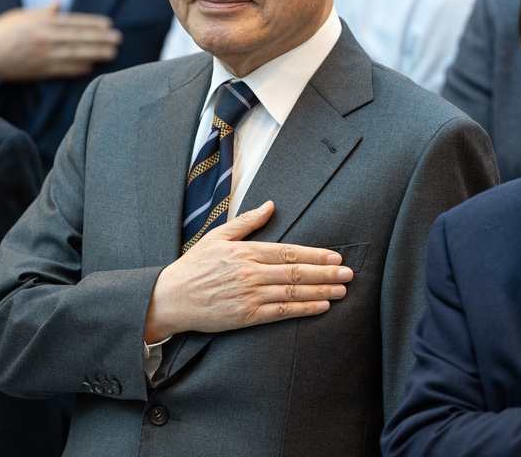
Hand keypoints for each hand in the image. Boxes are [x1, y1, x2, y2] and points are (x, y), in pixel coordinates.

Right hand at [0, 2, 121, 81]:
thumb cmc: (0, 32)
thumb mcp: (21, 16)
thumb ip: (44, 11)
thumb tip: (60, 2)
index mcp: (40, 22)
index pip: (73, 22)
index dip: (92, 24)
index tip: (108, 25)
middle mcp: (43, 37)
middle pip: (78, 38)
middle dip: (100, 39)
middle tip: (118, 39)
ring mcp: (41, 55)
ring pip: (74, 54)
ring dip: (95, 53)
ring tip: (112, 53)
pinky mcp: (38, 70)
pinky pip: (63, 70)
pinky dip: (77, 68)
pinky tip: (91, 67)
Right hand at [143, 201, 351, 342]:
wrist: (171, 298)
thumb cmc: (194, 266)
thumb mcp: (218, 236)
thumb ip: (247, 221)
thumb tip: (270, 205)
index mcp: (246, 251)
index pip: (289, 251)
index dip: (315, 255)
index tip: (335, 257)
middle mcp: (251, 272)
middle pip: (296, 271)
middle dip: (326, 273)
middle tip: (349, 274)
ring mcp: (250, 295)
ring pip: (293, 291)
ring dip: (321, 292)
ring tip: (341, 291)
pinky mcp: (246, 316)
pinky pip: (281, 312)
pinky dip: (303, 309)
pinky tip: (320, 308)